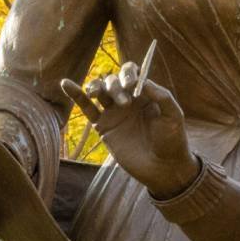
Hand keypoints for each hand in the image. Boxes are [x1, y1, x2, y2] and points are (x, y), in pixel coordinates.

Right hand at [60, 61, 198, 198]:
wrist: (162, 168)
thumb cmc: (172, 140)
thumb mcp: (173, 115)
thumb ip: (161, 96)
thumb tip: (142, 81)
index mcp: (145, 93)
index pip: (131, 72)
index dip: (128, 73)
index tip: (131, 84)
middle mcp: (128, 99)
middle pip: (113, 80)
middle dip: (115, 86)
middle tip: (125, 103)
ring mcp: (114, 112)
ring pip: (99, 90)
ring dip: (96, 86)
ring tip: (97, 94)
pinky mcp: (103, 126)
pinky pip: (87, 108)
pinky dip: (76, 94)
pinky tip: (66, 83)